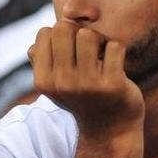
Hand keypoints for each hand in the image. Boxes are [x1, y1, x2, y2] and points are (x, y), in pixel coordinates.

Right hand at [28, 23, 143, 138]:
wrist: (109, 128)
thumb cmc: (79, 96)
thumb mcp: (52, 82)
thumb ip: (41, 57)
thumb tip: (44, 33)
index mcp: (43, 81)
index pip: (45, 33)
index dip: (59, 36)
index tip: (69, 50)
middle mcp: (62, 83)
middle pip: (64, 28)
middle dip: (76, 32)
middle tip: (86, 47)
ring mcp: (87, 85)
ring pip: (88, 34)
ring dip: (97, 39)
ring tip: (100, 53)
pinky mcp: (113, 85)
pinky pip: (114, 46)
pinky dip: (116, 51)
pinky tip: (115, 64)